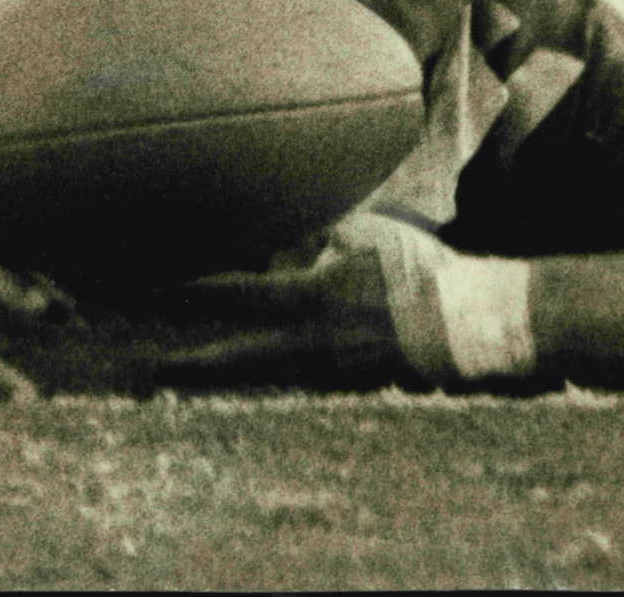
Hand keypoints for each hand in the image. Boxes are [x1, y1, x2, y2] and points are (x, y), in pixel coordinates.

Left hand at [147, 228, 414, 390]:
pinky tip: (253, 376)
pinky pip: (302, 381)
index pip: (242, 294)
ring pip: (268, 375)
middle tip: (154, 368)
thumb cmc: (417, 272)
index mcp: (315, 299)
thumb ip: (316, 240)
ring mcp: (333, 374)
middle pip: (241, 358)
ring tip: (185, 374)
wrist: (469, 327)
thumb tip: (282, 251)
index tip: (159, 292)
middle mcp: (315, 344)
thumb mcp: (363, 235)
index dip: (198, 292)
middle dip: (196, 364)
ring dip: (229, 376)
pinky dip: (273, 378)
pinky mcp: (352, 388)